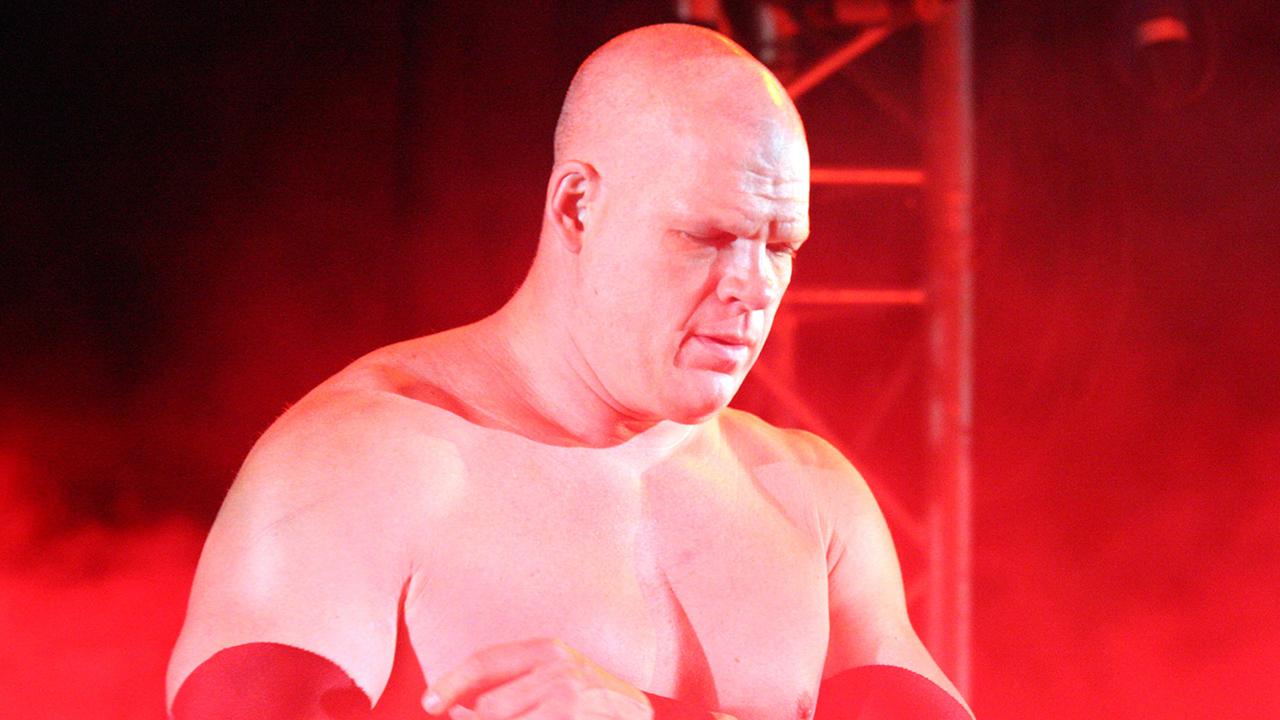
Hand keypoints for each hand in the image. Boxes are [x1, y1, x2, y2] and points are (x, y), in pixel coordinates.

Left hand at [423, 638, 652, 719]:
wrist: (639, 717)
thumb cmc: (592, 700)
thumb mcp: (557, 675)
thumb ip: (513, 683)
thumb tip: (456, 707)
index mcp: (550, 650)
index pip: (485, 662)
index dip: (451, 684)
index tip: (429, 704)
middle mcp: (559, 672)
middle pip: (489, 707)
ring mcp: (568, 703)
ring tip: (529, 718)